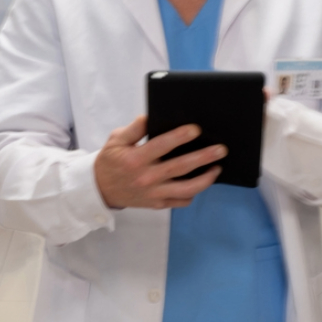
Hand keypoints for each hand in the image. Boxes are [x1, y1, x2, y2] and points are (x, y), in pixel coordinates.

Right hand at [94, 115, 224, 208]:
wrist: (100, 190)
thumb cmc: (111, 161)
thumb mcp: (117, 140)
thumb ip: (135, 128)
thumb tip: (151, 117)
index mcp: (135, 159)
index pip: (161, 146)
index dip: (180, 137)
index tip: (196, 129)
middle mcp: (146, 178)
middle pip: (181, 167)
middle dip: (203, 157)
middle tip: (221, 149)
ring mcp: (154, 193)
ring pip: (186, 188)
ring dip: (205, 179)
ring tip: (217, 168)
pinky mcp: (157, 204)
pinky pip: (180, 201)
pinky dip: (193, 193)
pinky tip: (202, 182)